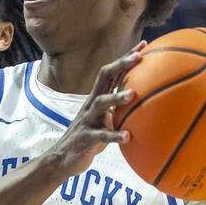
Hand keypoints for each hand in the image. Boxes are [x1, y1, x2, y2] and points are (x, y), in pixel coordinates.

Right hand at [45, 47, 143, 176]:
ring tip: (132, 94)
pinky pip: (100, 135)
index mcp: (97, 98)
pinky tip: (127, 137)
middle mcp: (91, 104)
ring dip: (116, 97)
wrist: (61, 159)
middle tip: (140, 57)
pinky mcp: (85, 138)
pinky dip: (113, 135)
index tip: (144, 45)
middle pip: (104, 77)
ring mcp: (87, 120)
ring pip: (100, 103)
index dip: (126, 57)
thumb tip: (143, 103)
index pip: (112, 72)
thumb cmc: (89, 139)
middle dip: (122, 65)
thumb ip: (118, 111)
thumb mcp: (104, 121)